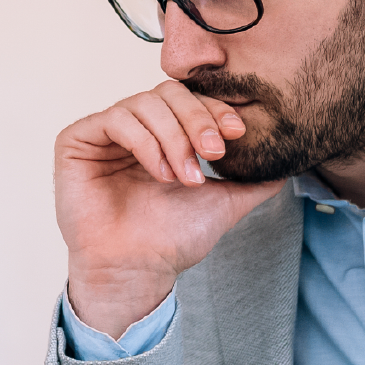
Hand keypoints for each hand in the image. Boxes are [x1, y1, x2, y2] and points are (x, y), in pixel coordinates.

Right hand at [55, 81, 285, 337]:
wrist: (138, 271)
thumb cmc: (172, 240)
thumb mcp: (223, 203)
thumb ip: (252, 182)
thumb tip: (287, 166)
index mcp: (162, 134)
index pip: (190, 100)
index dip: (214, 109)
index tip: (237, 134)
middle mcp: (132, 128)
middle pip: (168, 93)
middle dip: (197, 120)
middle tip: (214, 153)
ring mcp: (103, 133)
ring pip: (145, 103)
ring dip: (174, 138)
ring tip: (185, 177)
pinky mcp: (76, 140)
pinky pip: (115, 119)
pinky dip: (146, 142)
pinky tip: (161, 174)